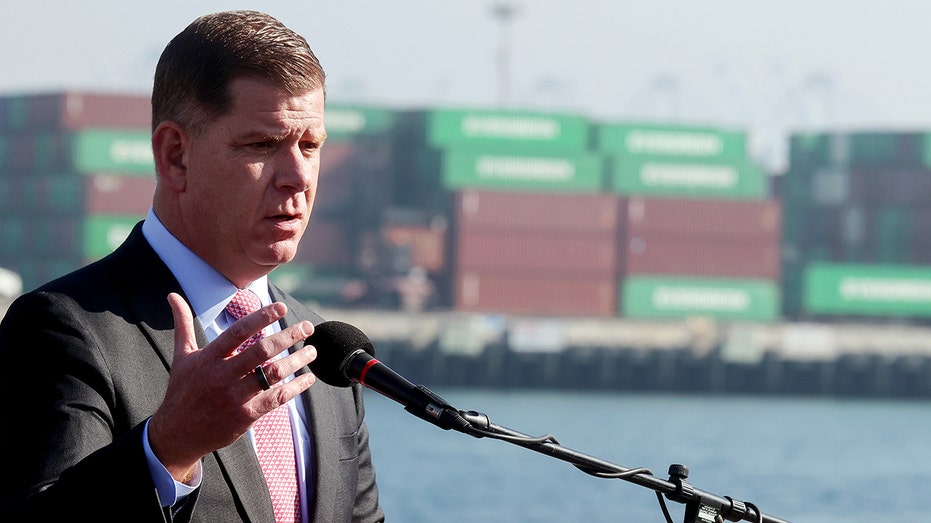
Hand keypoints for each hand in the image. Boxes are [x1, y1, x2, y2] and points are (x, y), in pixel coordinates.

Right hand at [148, 292, 316, 481]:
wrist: (178, 434)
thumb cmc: (182, 390)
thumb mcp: (181, 356)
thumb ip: (183, 324)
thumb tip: (172, 295)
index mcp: (209, 358)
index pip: (238, 332)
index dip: (261, 318)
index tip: (281, 307)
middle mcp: (222, 375)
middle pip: (262, 351)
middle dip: (289, 336)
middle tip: (307, 327)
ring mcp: (235, 397)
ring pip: (273, 374)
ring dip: (297, 361)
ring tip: (312, 350)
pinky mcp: (246, 416)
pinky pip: (277, 398)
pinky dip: (296, 387)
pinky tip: (309, 378)